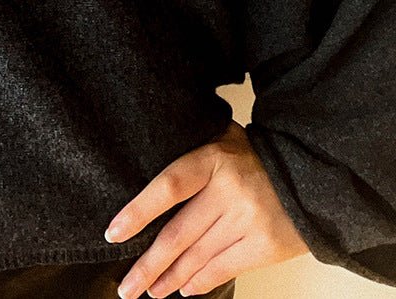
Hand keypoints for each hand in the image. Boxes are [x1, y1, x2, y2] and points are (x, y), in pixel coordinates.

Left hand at [104, 120, 309, 297]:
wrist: (308, 172)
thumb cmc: (253, 156)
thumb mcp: (221, 138)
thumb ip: (190, 151)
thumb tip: (143, 164)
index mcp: (213, 159)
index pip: (168, 186)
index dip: (138, 211)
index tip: (113, 233)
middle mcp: (229, 190)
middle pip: (178, 234)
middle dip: (148, 264)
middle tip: (126, 286)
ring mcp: (248, 219)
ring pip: (198, 257)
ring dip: (170, 279)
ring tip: (148, 291)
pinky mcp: (265, 245)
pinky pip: (224, 268)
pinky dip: (200, 282)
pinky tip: (183, 290)